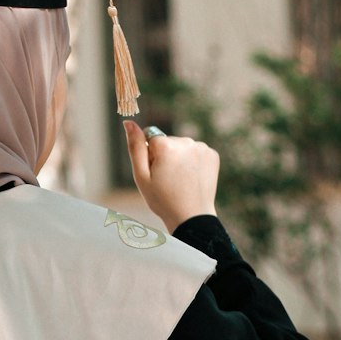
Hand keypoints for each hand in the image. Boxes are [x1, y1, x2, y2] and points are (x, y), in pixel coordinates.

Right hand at [122, 120, 219, 234]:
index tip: (156, 173)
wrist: (191, 217)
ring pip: (182, 147)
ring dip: (179, 159)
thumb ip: (134, 147)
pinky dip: (193, 162)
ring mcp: (201, 147)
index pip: (150, 138)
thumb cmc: (162, 200)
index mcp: (166, 145)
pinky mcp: (212, 154)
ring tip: (181, 181)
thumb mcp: (141, 176)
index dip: (150, 156)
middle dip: (165, 156)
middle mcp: (185, 141)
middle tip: (168, 180)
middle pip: (168, 142)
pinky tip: (192, 178)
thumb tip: (128, 122)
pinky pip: (196, 152)